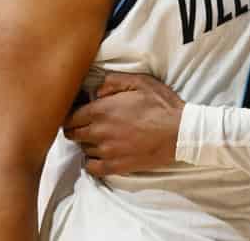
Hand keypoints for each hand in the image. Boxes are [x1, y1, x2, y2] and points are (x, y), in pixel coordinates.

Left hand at [63, 72, 184, 176]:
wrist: (179, 133)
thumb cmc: (161, 105)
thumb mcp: (141, 82)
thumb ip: (114, 81)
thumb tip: (96, 91)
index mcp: (102, 110)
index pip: (70, 116)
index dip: (71, 114)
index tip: (78, 113)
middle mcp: (99, 132)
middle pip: (72, 134)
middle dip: (75, 128)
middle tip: (85, 124)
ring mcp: (106, 151)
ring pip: (83, 149)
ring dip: (87, 143)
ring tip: (98, 138)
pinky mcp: (115, 166)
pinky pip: (92, 168)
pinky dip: (92, 161)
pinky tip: (100, 155)